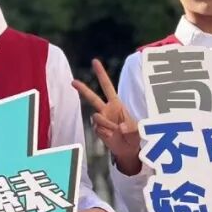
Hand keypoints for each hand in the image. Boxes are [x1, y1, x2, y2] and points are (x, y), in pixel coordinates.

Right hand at [72, 59, 140, 174]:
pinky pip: (98, 129)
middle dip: (82, 89)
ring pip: (96, 117)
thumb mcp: (138, 129)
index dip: (101, 74)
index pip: (107, 86)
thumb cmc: (135, 134)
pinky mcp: (98, 129)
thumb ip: (132, 128)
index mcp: (117, 103)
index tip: (94, 61)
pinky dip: (106, 134)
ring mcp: (101, 119)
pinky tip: (111, 136)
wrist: (128, 149)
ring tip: (116, 131)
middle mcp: (106, 109)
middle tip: (73, 82)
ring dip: (106, 124)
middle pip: (92, 97)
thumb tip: (120, 128)